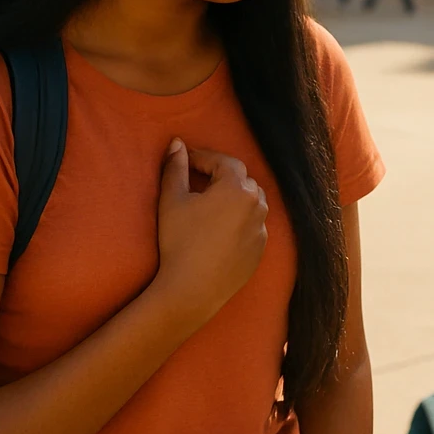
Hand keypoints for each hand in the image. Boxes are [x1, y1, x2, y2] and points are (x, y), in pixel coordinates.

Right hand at [147, 139, 268, 334]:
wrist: (192, 290)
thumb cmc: (179, 242)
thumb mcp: (172, 200)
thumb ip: (175, 167)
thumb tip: (177, 144)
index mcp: (237, 188)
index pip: (223, 162)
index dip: (203, 158)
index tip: (186, 160)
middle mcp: (257, 205)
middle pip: (241, 179)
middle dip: (220, 175)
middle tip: (197, 178)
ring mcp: (262, 228)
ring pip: (252, 201)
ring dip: (235, 196)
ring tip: (211, 201)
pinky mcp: (260, 249)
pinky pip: (253, 224)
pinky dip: (241, 219)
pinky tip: (221, 227)